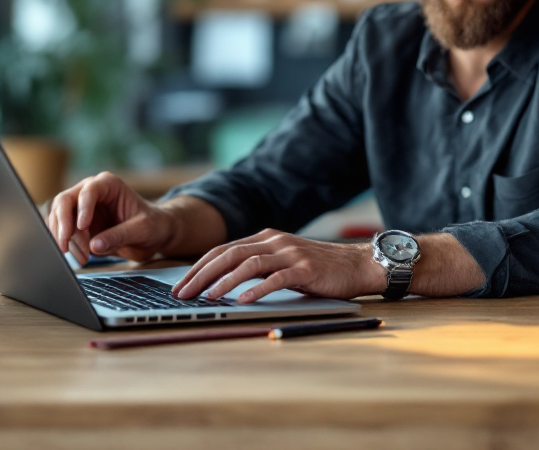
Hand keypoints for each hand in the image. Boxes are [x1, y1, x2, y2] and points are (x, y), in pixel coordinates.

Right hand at [47, 172, 175, 265]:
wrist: (153, 234)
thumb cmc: (152, 225)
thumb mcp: (142, 230)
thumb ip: (120, 236)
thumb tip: (94, 245)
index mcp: (109, 185)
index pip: (89, 190)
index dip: (82, 208)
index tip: (82, 227)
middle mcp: (91, 191)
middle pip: (65, 202)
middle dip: (65, 226)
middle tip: (68, 248)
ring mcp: (80, 207)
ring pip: (58, 218)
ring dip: (65, 239)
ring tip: (82, 259)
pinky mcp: (76, 223)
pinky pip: (61, 231)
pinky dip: (65, 245)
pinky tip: (76, 257)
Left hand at [171, 230, 386, 303]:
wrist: (358, 265)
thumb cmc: (319, 268)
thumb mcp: (284, 262)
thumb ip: (260, 266)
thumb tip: (224, 284)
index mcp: (266, 238)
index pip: (223, 250)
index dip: (199, 266)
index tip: (181, 285)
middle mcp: (275, 241)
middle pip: (229, 254)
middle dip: (202, 274)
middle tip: (183, 293)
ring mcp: (290, 253)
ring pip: (248, 264)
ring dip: (224, 281)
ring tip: (207, 297)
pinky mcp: (305, 268)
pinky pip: (276, 278)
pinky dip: (257, 289)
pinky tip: (242, 301)